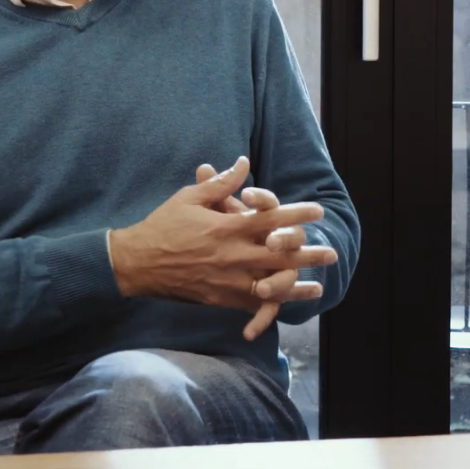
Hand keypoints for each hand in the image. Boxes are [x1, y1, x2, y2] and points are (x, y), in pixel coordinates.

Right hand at [109, 157, 333, 339]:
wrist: (138, 263)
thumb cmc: (163, 225)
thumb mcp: (190, 197)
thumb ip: (221, 184)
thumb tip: (244, 163)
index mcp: (226, 227)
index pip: (270, 219)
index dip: (297, 214)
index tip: (318, 211)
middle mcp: (231, 254)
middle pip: (279, 256)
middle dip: (308, 255)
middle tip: (331, 254)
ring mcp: (226, 279)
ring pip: (269, 285)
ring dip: (296, 287)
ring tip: (319, 287)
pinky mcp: (219, 298)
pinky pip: (249, 304)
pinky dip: (269, 305)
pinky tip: (286, 306)